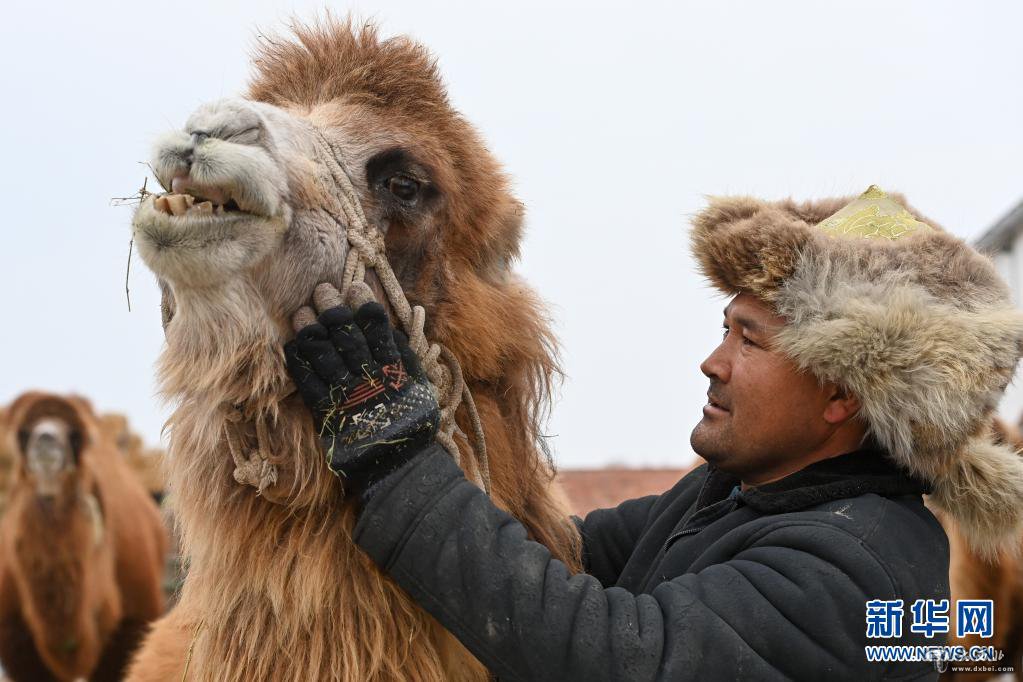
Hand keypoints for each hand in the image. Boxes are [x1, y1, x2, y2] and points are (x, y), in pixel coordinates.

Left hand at [284, 301, 439, 493]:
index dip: (364, 304)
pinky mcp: (327, 413)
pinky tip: (293, 345)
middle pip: (346, 334)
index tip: (354, 286)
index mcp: (395, 369)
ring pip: (323, 353)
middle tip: (322, 289)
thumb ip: (407, 358)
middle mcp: (369, 378)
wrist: (398, 468)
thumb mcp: (419, 388)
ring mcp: (346, 395)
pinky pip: (307, 382)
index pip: (377, 327)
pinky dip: (299, 361)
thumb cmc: (412, 426)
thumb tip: (392, 329)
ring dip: (310, 328)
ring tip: (302, 310)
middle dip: (332, 308)